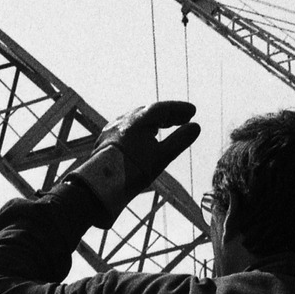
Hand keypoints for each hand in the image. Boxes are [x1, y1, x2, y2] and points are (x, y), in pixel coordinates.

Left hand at [70, 101, 199, 225]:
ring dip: (153, 121)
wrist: (98, 185)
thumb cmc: (132, 171)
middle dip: (168, 114)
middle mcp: (123, 120)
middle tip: (183, 118)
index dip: (179, 109)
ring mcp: (111, 130)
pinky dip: (140, 129)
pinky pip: (127, 129)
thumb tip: (196, 127)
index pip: (162, 108)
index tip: (192, 111)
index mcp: (137, 120)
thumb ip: (180, 140)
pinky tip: (142, 138)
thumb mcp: (161, 157)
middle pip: (149, 112)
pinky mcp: (105, 141)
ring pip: (136, 120)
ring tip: (165, 126)